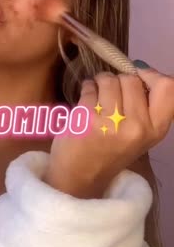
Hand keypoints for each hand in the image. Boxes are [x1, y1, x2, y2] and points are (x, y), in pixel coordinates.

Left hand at [45, 68, 173, 198]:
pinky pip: (90, 87)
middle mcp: (137, 126)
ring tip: (98, 97)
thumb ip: (146, 106)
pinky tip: (86, 102)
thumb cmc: (111, 151)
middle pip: (132, 79)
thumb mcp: (141, 134)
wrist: (81, 177)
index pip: (167, 87)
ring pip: (109, 80)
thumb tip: (140, 68)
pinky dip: (87, 88)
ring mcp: (111, 122)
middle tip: (111, 95)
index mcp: (156, 129)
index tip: (139, 78)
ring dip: (101, 82)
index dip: (151, 75)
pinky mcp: (87, 119)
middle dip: (119, 80)